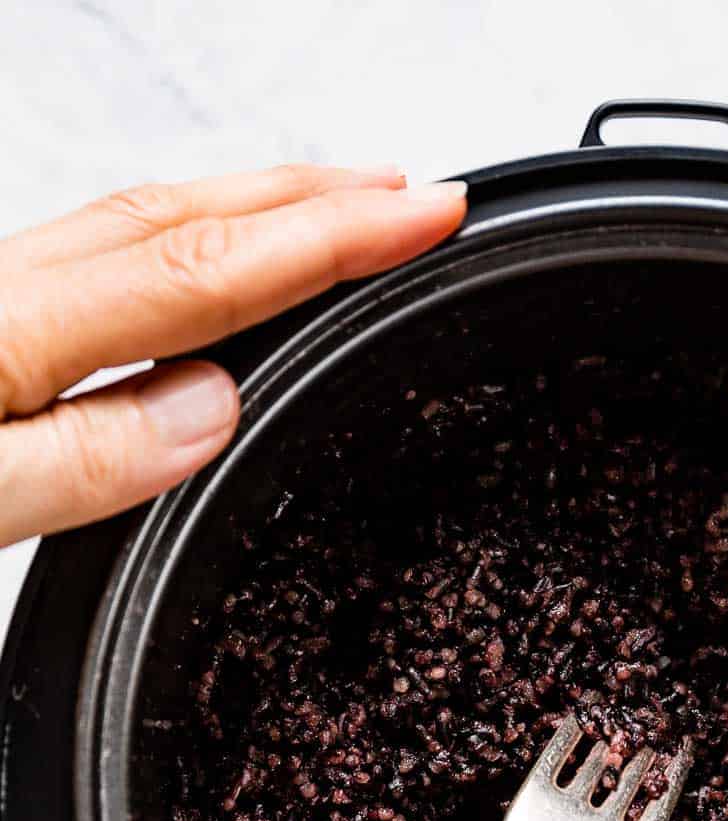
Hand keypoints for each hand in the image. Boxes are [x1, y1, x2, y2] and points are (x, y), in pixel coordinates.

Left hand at [0, 164, 465, 544]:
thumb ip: (90, 460)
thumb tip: (215, 408)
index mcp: (10, 334)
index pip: (210, 271)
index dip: (333, 239)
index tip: (427, 215)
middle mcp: (3, 293)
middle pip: (184, 221)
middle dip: (313, 201)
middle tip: (411, 196)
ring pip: (141, 224)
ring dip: (252, 211)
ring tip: (334, 212)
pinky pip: (103, 253)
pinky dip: (183, 239)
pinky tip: (204, 267)